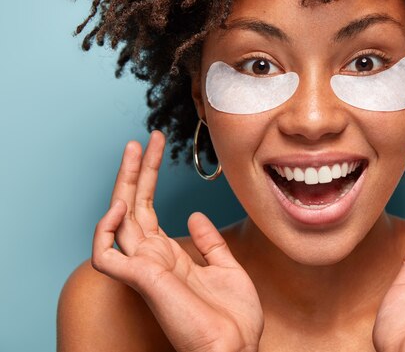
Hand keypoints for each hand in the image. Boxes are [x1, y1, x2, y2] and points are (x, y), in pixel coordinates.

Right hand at [91, 131, 262, 351]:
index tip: (155, 147)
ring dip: (124, 183)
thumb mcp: (226, 267)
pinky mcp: (141, 280)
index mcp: (169, 256)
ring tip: (134, 152)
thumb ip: (209, 242)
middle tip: (142, 139)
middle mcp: (152, 258)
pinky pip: (106, 254)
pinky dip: (104, 230)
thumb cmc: (232, 317)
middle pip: (133, 206)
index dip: (150, 177)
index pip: (150, 209)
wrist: (236, 347)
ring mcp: (144, 268)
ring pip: (119, 219)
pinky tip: (120, 206)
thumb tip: (195, 215)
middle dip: (136, 171)